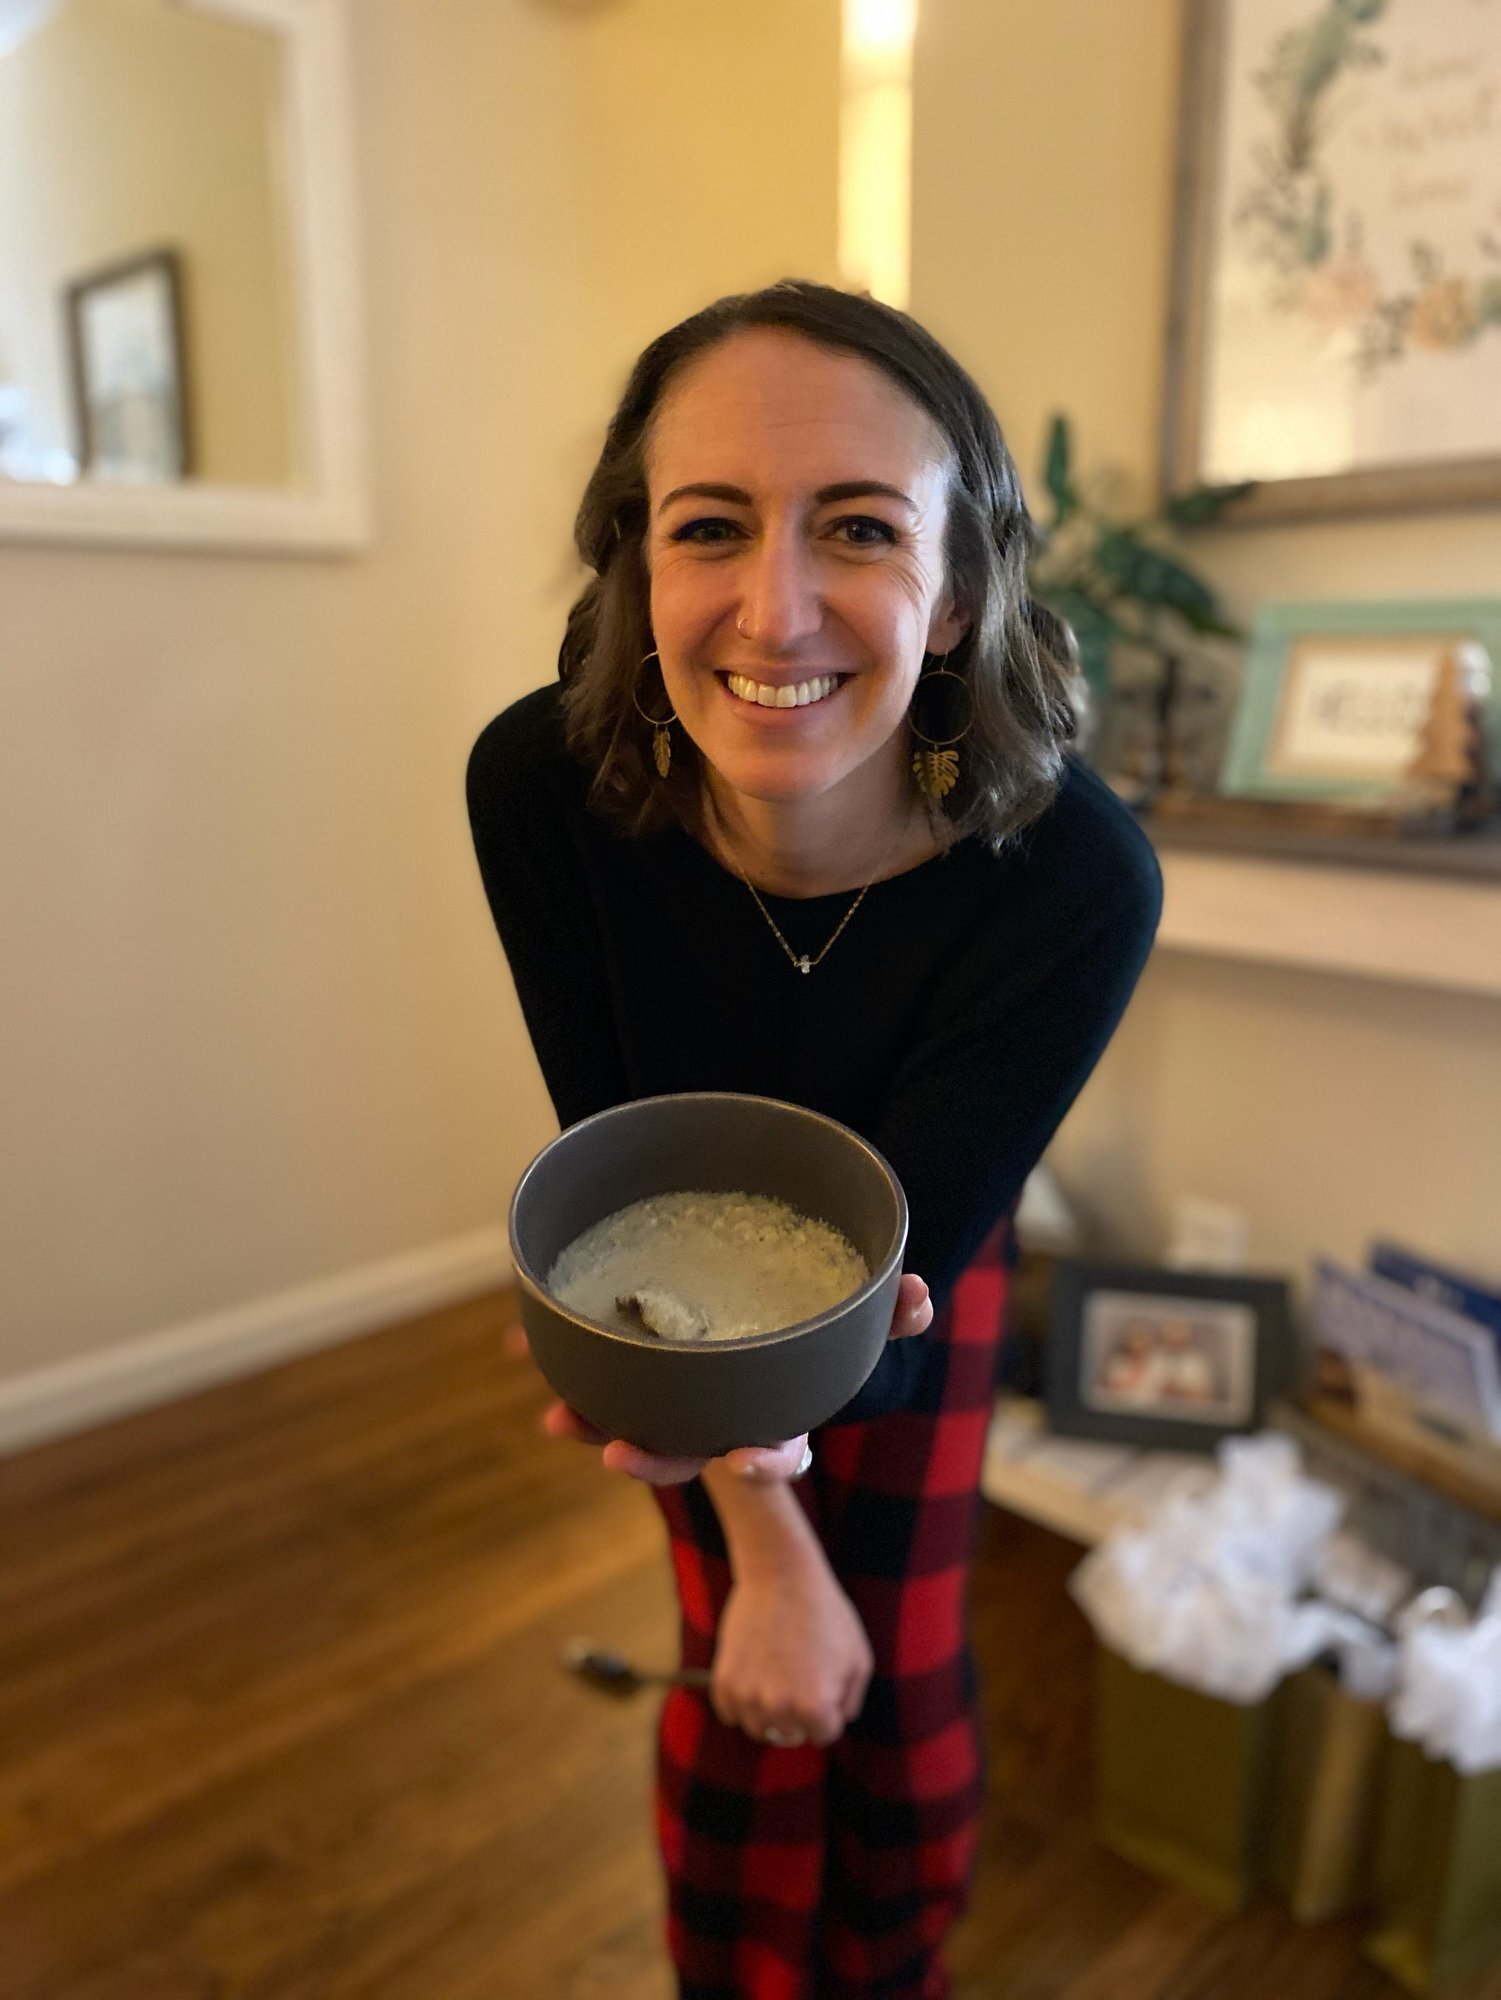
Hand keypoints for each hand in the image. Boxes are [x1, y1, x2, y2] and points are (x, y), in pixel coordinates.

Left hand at [506, 1270, 931, 1487]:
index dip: (761, 1463)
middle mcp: (724, 1413)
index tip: (742, 1460)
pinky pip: (599, 1376)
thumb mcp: (862, 1304)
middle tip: (620, 1453)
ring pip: (634, 1423)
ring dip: (596, 1424)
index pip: (776, 1452)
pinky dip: (567, 1366)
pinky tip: (527, 1347)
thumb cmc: (820, 1300)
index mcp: (778, 1406)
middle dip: (655, 1459)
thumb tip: (920, 1297)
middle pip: (689, 1451)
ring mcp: (676, 1395)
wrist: (763, 1272)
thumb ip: (894, 1307)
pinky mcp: (636, 1367)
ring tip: (561, 1419)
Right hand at [710, 1558, 873, 1747]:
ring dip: (766, 1709)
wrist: (780, 1574)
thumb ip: (851, 1700)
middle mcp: (779, 1709)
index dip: (827, 1706)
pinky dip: (739, 1698)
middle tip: (797, 1669)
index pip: (823, 1734)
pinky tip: (752, 1669)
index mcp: (815, 1707)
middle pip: (788, 1733)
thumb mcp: (858, 1658)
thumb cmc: (824, 1613)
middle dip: (796, 1708)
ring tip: (775, 1670)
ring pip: (757, 1727)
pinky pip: (729, 1712)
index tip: (822, 1676)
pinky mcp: (724, 1681)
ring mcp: (747, 1696)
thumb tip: (835, 1721)